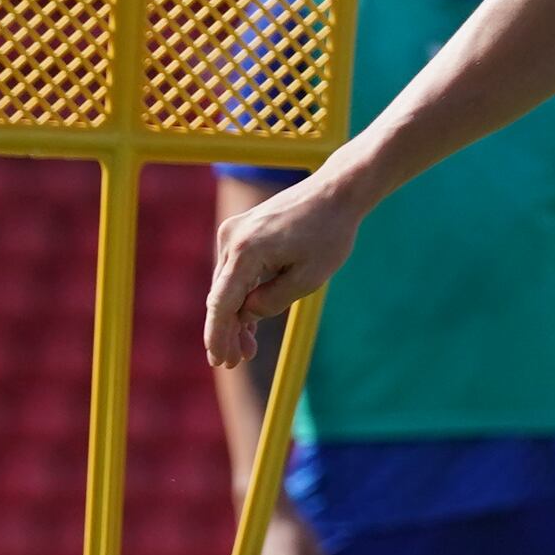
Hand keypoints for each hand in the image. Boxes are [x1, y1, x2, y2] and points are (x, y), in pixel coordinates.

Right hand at [202, 168, 372, 367]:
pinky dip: (241, 295)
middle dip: (227, 332)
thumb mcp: (309, 277)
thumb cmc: (329, 234)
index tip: (219, 360)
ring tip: (246, 350)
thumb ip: (273, 301)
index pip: (221, 303)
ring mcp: (233, 233)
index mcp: (246, 252)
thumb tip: (246, 315)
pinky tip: (247, 322)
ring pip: (227, 285)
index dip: (218, 335)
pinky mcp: (242, 231)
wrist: (336, 192)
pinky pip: (235, 271)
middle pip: (221, 296)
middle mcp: (231, 239)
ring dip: (235, 316)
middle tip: (235, 362)